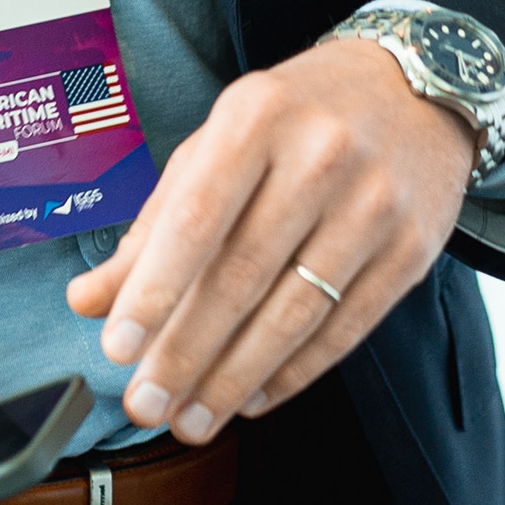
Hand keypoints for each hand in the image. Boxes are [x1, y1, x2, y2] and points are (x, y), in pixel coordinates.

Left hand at [64, 38, 473, 445]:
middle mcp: (321, 155)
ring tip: (191, 418)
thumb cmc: (299, 116)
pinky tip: (252, 397)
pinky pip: (345, 328)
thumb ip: (156, 223)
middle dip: (186, 352)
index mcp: (258, 116)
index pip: (197, 218)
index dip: (153, 291)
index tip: (117, 348)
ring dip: (234, 380)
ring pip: (294, 313)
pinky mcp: (413, 248)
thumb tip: (90, 301)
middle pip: (244, 275)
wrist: (415, 85)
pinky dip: (293, 374)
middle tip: (145, 404)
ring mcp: (375, 203)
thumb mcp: (219, 142)